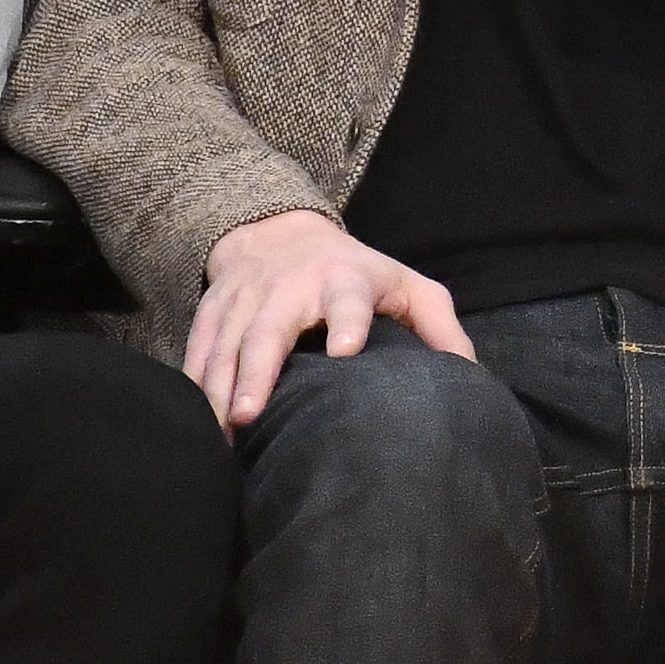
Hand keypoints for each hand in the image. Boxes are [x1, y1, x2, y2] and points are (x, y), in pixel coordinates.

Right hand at [190, 210, 474, 428]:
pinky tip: (195, 423)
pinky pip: (197, 350)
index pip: (347, 300)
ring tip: (221, 433)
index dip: (346, 323)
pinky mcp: (212, 311)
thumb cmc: (354, 271)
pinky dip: (193, 384)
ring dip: (219, 390)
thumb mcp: (404, 285)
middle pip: (269, 330)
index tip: (344, 352)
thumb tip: (471, 376)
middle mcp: (290, 287)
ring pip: (226, 345)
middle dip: (258, 373)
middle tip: (249, 417)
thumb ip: (439, 327)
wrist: (275, 229)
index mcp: (344, 279)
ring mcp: (246, 299)